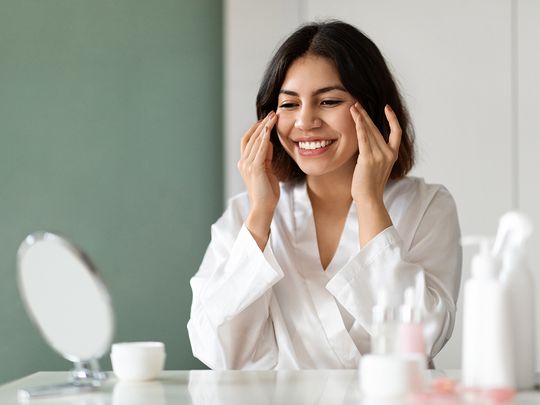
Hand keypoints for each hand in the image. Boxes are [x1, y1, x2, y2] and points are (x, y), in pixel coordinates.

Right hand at [237, 111, 278, 248]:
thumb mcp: (267, 170)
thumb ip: (266, 157)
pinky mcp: (255, 169)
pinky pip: (260, 149)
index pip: (248, 140)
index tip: (267, 119)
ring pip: (255, 141)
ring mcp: (248, 165)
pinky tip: (270, 130)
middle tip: (272, 113)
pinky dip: (264, 138)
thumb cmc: (267, 192)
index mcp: (245, 163)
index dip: (256, 128)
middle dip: (261, 124)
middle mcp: (244, 162)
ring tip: (273, 117)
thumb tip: (269, 143)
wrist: (263, 208)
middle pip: (250, 137)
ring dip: (264, 127)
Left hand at [349, 103, 401, 245]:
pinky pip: (364, 138)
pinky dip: (359, 127)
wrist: (369, 199)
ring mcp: (379, 156)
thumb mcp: (376, 168)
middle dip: (366, 115)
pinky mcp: (368, 159)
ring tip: (353, 107)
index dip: (392, 119)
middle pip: (377, 129)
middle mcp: (388, 153)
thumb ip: (375, 155)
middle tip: (358, 104)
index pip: (397, 133)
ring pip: (369, 131)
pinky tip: (355, 118)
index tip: (387, 108)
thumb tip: (366, 146)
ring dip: (360, 118)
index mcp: (392, 155)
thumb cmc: (369, 186)